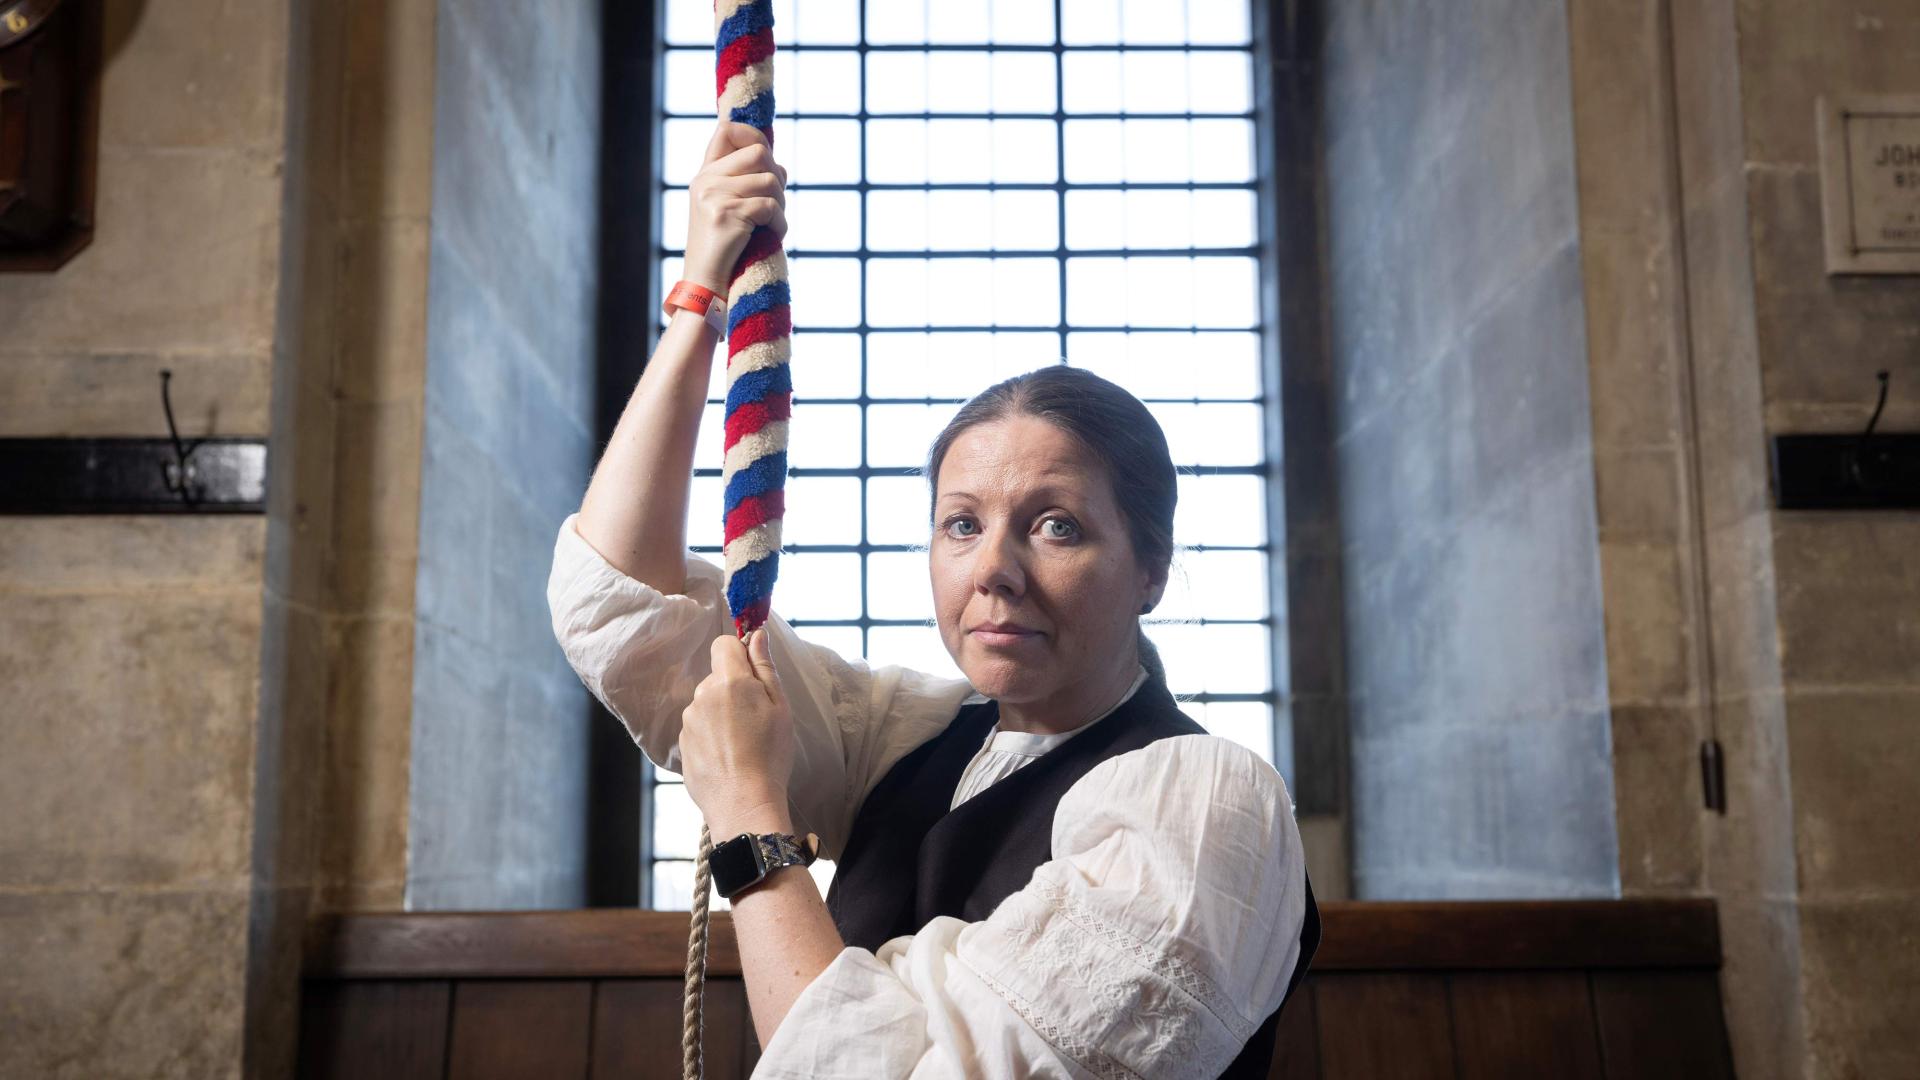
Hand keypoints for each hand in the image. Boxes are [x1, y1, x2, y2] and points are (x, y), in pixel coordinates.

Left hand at [680, 629, 795, 834]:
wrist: (743, 803)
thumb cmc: (769, 755)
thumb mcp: (780, 707)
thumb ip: (765, 667)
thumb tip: (756, 634)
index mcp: (729, 681)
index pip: (723, 643)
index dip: (739, 653)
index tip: (753, 673)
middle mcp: (702, 696)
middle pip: (717, 677)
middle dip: (734, 688)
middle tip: (756, 717)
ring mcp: (688, 721)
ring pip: (707, 703)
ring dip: (722, 713)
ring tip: (742, 742)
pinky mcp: (683, 744)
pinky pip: (699, 727)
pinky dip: (712, 735)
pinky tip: (729, 756)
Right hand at [683, 122, 788, 294]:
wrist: (705, 282)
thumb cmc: (724, 248)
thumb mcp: (727, 207)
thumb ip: (744, 182)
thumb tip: (777, 164)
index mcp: (705, 174)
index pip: (728, 130)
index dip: (753, 134)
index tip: (767, 157)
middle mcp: (706, 179)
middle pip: (759, 152)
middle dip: (777, 176)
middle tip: (774, 202)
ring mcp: (714, 195)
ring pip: (769, 179)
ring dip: (781, 204)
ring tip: (771, 224)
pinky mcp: (726, 213)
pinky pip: (770, 206)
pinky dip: (779, 223)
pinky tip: (772, 235)